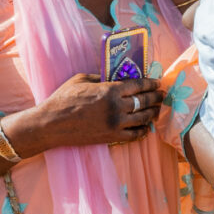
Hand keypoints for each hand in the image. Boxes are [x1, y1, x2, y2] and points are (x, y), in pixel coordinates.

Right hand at [20, 72, 163, 149]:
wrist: (50, 124)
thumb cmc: (63, 99)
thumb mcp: (81, 79)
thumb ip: (100, 77)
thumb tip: (113, 76)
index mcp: (110, 90)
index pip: (139, 85)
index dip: (151, 83)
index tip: (157, 82)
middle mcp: (116, 107)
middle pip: (144, 101)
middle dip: (156, 97)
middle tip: (163, 94)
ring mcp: (115, 124)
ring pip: (143, 118)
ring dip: (153, 113)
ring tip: (158, 109)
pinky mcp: (111, 137)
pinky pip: (134, 135)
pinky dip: (143, 130)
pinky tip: (146, 126)